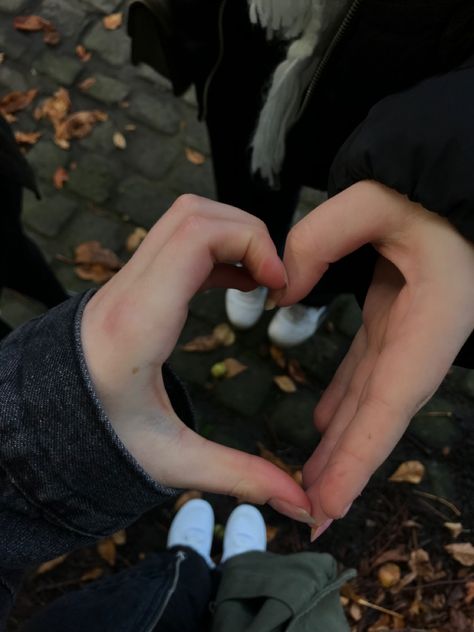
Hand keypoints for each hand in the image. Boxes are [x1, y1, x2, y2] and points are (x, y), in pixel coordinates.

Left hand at [81, 195, 313, 525]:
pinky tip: (239, 281)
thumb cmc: (100, 439)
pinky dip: (217, 247)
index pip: (194, 237)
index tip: (280, 284)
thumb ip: (238, 477)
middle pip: (193, 214)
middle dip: (249, 232)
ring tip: (262, 280)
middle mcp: (129, 289)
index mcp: (139, 323)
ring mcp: (127, 279)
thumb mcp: (172, 460)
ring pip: (185, 217)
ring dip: (232, 236)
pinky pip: (179, 240)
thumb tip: (299, 504)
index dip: (251, 243)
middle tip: (277, 279)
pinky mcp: (133, 282)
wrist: (45, 421)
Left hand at [276, 181, 473, 536]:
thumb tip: (280, 290)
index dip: (359, 457)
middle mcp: (419, 340)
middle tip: (311, 517)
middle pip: (376, 417)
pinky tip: (323, 426)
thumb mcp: (376, 200)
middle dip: (346, 470)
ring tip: (310, 483)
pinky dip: (344, 404)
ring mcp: (404, 334)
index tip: (328, 505)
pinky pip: (365, 373)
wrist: (452, 185)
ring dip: (341, 444)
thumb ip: (320, 239)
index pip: (388, 402)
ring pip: (368, 401)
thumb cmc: (425, 190)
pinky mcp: (392, 323)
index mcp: (428, 321)